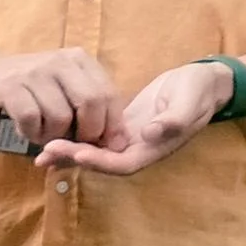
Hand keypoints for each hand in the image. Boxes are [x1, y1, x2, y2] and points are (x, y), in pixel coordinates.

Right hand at [0, 44, 123, 154]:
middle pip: (91, 103)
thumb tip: (120, 145)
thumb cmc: (35, 90)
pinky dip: (32, 133)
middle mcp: (60, 61)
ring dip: (54, 137)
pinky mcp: (9, 86)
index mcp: (80, 60)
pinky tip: (28, 130)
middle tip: (73, 143)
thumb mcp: (66, 91)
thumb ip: (92, 112)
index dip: (113, 125)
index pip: (110, 94)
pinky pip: (31, 119)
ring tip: (44, 134)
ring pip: (60, 116)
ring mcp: (34, 72)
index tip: (107, 145)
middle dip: (87, 133)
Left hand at [40, 58, 240, 176]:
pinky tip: (54, 135)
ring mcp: (130, 140)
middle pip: (103, 162)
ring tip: (41, 153)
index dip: (99, 161)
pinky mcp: (122, 127)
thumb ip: (175, 119)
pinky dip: (76, 139)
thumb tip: (150, 134)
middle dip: (74, 159)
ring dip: (70, 153)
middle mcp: (140, 149)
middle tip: (46, 153)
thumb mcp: (190, 100)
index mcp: (155, 147)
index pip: (123, 163)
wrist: (203, 82)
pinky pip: (96, 138)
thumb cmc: (199, 90)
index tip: (77, 152)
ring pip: (96, 152)